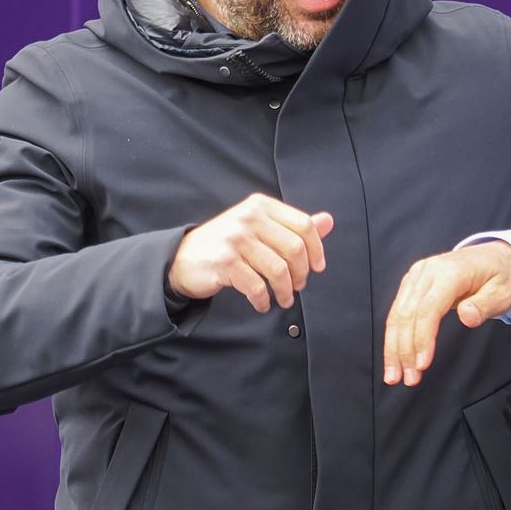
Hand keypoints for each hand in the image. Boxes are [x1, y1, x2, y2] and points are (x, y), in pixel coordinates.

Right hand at [167, 193, 334, 312]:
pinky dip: (263, 300)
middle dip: (301, 273)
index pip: (303, 224)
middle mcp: (248, 218)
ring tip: (283, 298)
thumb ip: (293, 226)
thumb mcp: (260, 228)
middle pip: (294, 249)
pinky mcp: (225, 262)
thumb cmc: (227, 244)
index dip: (317, 249)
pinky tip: (262, 303)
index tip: (317, 267)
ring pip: (278, 270)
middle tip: (299, 286)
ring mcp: (235, 239)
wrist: (182, 258)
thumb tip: (328, 220)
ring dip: (285, 290)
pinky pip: (256, 286)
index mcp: (261, 206)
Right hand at [382, 241, 510, 385]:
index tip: (422, 364)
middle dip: (404, 350)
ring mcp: (417, 276)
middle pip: (407, 313)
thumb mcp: (503, 292)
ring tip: (394, 376)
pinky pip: (397, 311)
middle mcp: (427, 271)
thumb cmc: (500, 276)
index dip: (422, 338)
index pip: (429, 308)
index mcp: (450, 272)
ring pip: (396, 314)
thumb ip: (485, 305)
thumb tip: (467, 317)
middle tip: (408, 379)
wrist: (494, 257)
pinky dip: (394, 337)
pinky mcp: (412, 284)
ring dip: (393, 347)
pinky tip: (394, 357)